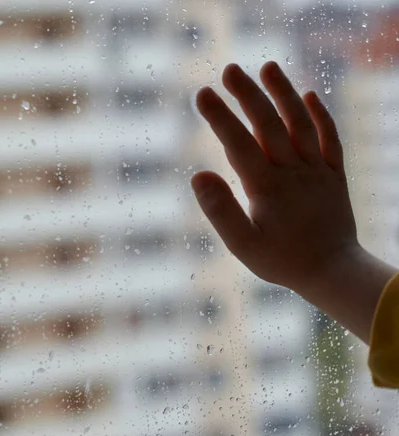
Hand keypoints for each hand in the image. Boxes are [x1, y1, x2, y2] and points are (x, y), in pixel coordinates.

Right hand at [191, 61, 358, 296]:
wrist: (332, 271)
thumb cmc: (282, 261)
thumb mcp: (244, 245)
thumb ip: (220, 211)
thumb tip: (197, 176)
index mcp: (267, 187)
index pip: (239, 143)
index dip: (220, 117)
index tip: (202, 93)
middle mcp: (293, 171)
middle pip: (269, 124)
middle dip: (248, 95)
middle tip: (229, 70)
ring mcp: (317, 171)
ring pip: (301, 124)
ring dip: (284, 93)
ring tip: (268, 67)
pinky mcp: (335, 176)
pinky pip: (330, 139)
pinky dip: (321, 116)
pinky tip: (309, 96)